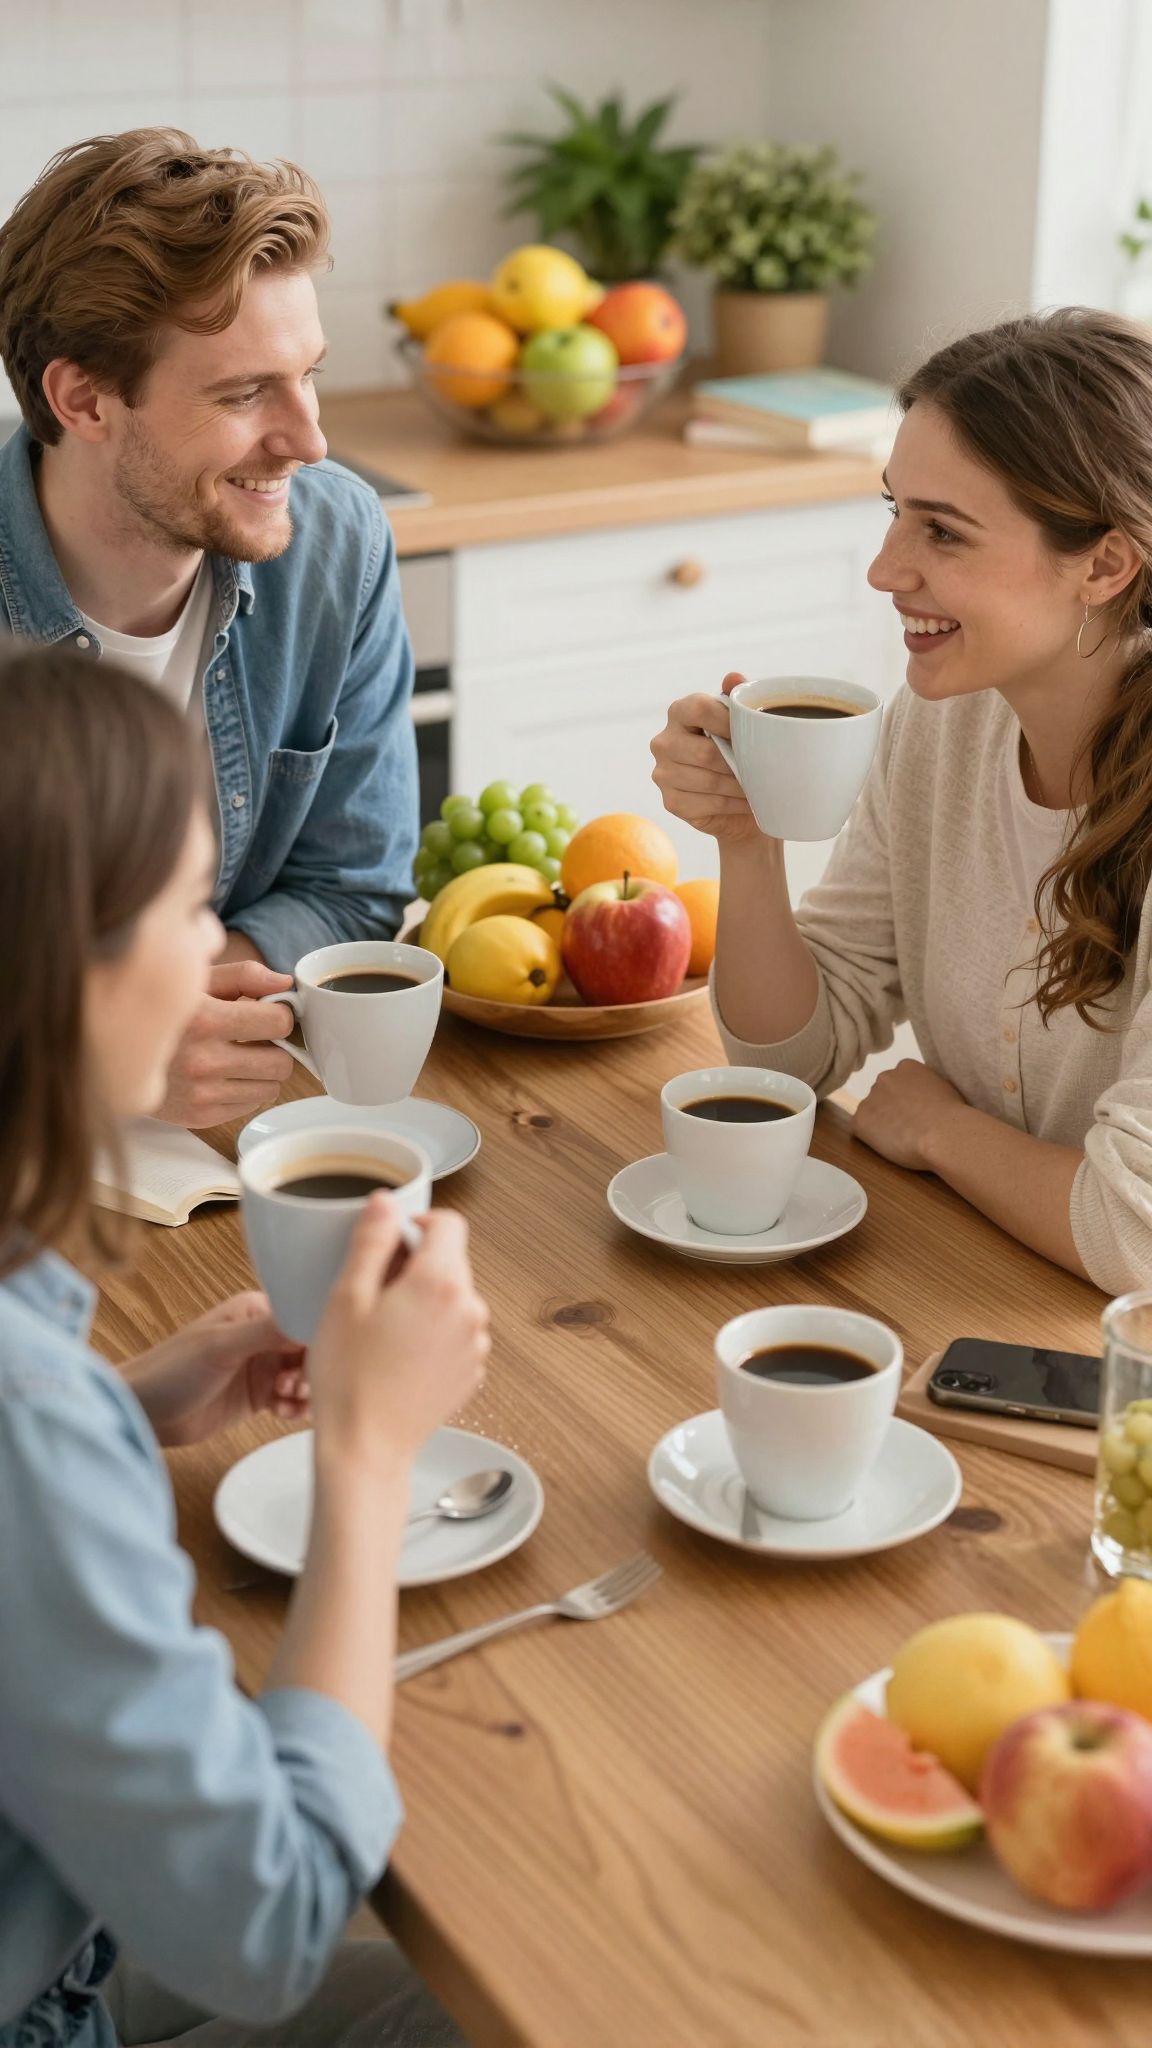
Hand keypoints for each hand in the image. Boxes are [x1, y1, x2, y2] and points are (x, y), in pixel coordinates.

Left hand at [127, 1293, 307, 1446]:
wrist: (142, 1413)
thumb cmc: (169, 1371)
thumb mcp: (221, 1346)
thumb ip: (268, 1331)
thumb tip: (314, 1318)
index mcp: (255, 1311)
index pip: (303, 1319)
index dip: (317, 1341)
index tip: (317, 1362)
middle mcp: (263, 1335)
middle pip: (309, 1350)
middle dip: (310, 1371)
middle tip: (294, 1387)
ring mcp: (261, 1366)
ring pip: (304, 1377)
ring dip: (305, 1391)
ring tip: (286, 1400)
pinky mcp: (258, 1395)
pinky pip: (292, 1400)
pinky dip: (294, 1408)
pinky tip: (281, 1414)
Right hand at [156, 960, 296, 1127]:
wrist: (118, 1056)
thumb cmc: (165, 1012)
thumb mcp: (198, 981)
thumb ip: (245, 976)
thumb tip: (285, 982)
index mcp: (205, 1020)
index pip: (279, 1023)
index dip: (280, 1016)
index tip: (269, 1014)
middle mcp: (204, 1061)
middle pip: (281, 1062)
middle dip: (275, 1048)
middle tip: (257, 1039)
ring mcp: (201, 1093)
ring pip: (271, 1088)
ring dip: (262, 1072)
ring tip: (238, 1056)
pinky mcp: (200, 1116)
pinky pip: (251, 1106)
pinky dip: (245, 1090)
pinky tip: (223, 1075)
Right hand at [308, 1198, 489, 1468]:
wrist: (366, 1448)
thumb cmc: (349, 1377)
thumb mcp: (347, 1297)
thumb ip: (371, 1241)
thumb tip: (386, 1202)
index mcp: (440, 1283)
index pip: (449, 1223)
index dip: (417, 1223)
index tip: (391, 1240)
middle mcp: (470, 1310)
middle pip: (451, 1261)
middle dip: (416, 1265)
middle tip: (373, 1292)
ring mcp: (475, 1344)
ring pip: (453, 1298)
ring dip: (424, 1300)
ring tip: (383, 1330)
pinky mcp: (471, 1372)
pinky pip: (456, 1333)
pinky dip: (432, 1333)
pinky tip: (398, 1356)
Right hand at [650, 671, 762, 845]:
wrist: (734, 794)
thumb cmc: (738, 748)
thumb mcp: (743, 720)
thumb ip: (739, 698)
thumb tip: (733, 678)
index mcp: (679, 712)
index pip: (699, 709)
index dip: (728, 722)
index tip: (753, 733)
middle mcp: (663, 741)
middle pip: (706, 753)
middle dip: (739, 763)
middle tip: (765, 768)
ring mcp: (663, 774)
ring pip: (709, 781)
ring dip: (740, 786)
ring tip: (762, 786)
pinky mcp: (671, 802)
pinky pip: (707, 804)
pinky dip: (733, 805)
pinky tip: (748, 802)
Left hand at [852, 1060, 968, 1171]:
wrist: (944, 1133)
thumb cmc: (953, 1115)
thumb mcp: (944, 1088)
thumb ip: (926, 1086)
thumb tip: (923, 1096)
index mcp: (906, 1067)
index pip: (899, 1082)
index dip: (907, 1101)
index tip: (917, 1113)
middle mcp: (884, 1077)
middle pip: (882, 1095)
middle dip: (891, 1110)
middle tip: (908, 1128)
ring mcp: (870, 1098)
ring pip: (871, 1113)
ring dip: (881, 1124)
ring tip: (903, 1139)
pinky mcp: (860, 1121)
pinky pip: (861, 1130)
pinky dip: (871, 1140)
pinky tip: (891, 1145)